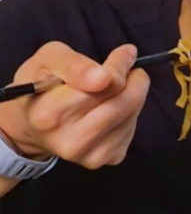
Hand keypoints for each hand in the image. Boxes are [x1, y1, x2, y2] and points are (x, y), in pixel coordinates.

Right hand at [0, 42, 149, 168]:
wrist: (34, 126)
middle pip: (122, 104)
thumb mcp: (47, 60)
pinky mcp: (109, 160)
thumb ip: (73, 64)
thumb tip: (105, 76)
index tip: (126, 54)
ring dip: (133, 96)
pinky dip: (130, 114)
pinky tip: (114, 108)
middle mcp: (70, 141)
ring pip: (131, 116)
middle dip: (134, 81)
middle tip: (132, 70)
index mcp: (48, 113)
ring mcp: (91, 155)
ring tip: (119, 88)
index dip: (118, 66)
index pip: (101, 87)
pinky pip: (131, 130)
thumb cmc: (40, 86)